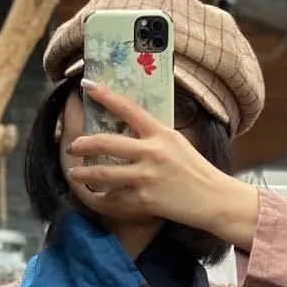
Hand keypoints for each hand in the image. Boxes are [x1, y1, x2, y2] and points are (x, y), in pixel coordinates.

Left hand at [66, 81, 259, 250]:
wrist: (213, 199)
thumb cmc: (197, 171)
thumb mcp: (178, 143)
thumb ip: (154, 136)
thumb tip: (131, 129)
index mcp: (161, 133)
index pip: (128, 108)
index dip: (105, 95)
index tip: (87, 86)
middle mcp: (151, 152)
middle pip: (106, 142)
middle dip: (83, 144)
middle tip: (73, 146)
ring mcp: (145, 177)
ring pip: (103, 173)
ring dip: (83, 174)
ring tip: (74, 174)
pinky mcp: (144, 200)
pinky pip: (114, 199)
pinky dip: (101, 199)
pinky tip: (93, 197)